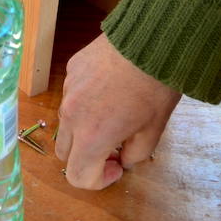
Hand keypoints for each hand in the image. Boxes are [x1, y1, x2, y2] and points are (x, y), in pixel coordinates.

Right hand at [56, 34, 180, 188]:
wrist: (150, 40)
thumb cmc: (155, 89)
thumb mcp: (154, 131)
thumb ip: (134, 155)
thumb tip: (123, 158)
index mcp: (91, 137)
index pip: (77, 176)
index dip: (98, 180)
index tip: (118, 165)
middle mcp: (72, 115)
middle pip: (65, 153)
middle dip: (87, 157)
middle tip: (114, 145)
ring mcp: (68, 90)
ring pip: (66, 122)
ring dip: (84, 129)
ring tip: (113, 113)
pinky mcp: (71, 69)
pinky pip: (72, 95)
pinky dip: (86, 102)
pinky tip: (110, 88)